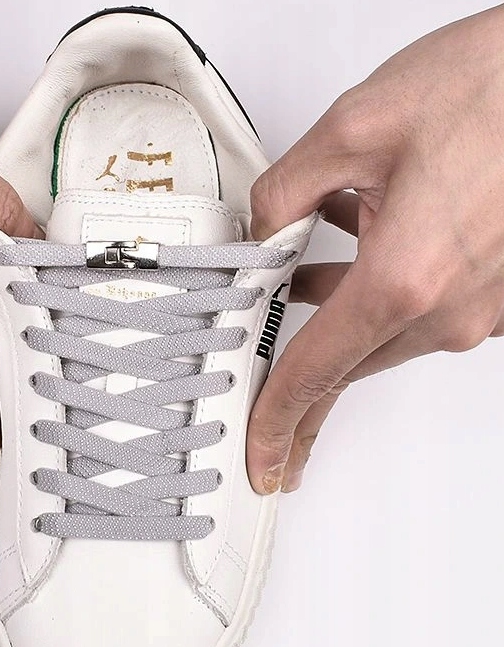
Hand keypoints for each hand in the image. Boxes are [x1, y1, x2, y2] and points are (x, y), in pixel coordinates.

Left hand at [246, 5, 503, 494]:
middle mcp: (447, 307)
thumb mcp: (355, 129)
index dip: (277, 421)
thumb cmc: (494, 91)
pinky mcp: (492, 291)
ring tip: (293, 304)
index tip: (263, 458)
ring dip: (332, 327)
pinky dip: (371, 297)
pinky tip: (346, 260)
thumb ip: (285, 193)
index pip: (315, 374)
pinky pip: (413, 314)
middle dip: (301, 398)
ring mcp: (477, 306)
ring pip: (378, 340)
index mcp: (404, 279)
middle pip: (346, 372)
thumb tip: (262, 230)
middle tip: (270, 423)